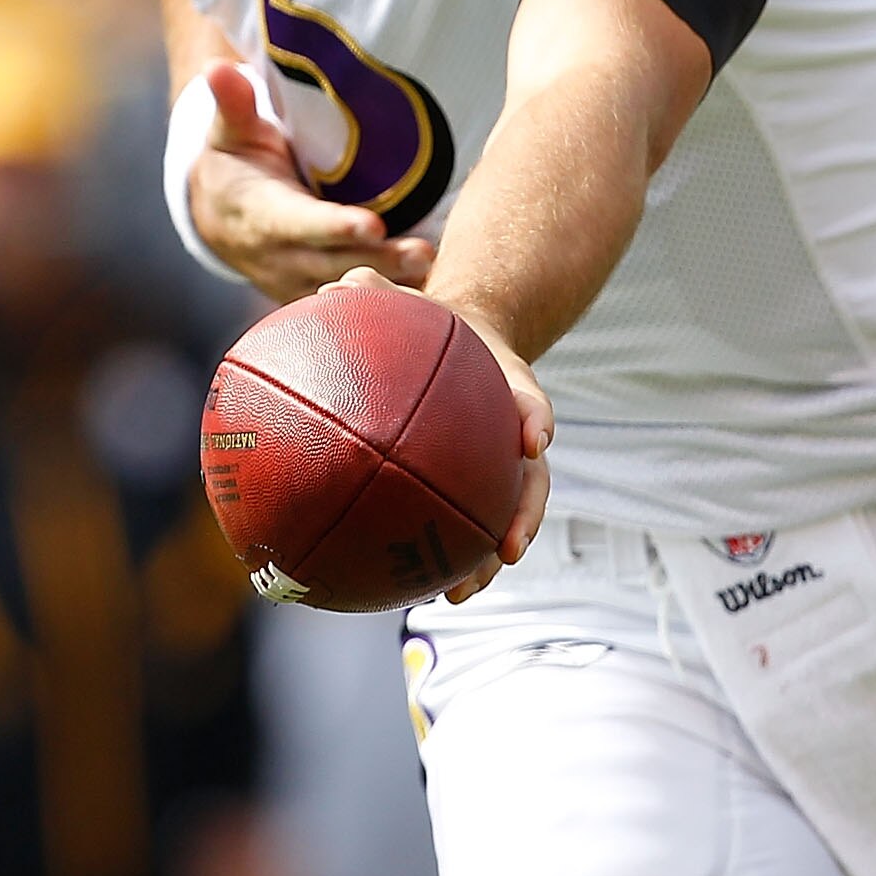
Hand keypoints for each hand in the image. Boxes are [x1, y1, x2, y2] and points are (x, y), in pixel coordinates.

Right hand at [189, 63, 433, 295]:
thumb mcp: (229, 132)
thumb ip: (233, 103)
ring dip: (390, 285)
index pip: (298, 223)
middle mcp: (277, 256)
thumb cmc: (235, 162)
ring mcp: (295, 283)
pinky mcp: (313, 297)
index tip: (371, 223)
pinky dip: (386, 306)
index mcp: (259, 213)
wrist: (216, 218)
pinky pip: (349, 307)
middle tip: (424, 251)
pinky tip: (429, 301)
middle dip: (377, 260)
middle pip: (331, 263)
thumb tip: (216, 67)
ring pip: (344, 290)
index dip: (333, 226)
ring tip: (435, 271)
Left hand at [323, 268, 552, 602]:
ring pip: (501, 519)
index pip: (531, 403)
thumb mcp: (410, 304)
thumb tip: (341, 281)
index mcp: (510, 388)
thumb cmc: (429, 326)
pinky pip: (458, 524)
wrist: (460, 346)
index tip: (533, 440)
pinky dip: (440, 555)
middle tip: (506, 553)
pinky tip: (406, 586)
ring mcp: (497, 467)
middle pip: (529, 484)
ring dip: (486, 560)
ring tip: (459, 594)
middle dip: (521, 519)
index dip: (534, 418)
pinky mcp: (470, 487)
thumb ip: (378, 293)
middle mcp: (512, 437)